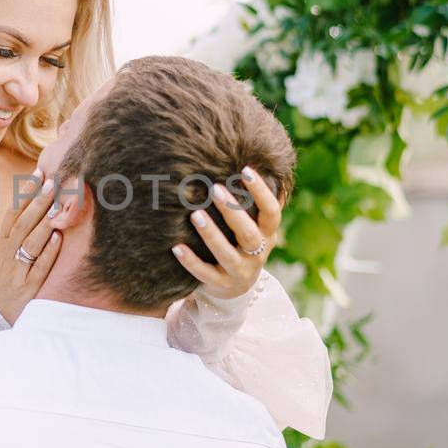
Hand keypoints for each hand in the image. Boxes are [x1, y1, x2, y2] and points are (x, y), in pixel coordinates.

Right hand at [0, 170, 62, 323]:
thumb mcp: (0, 255)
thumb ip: (14, 234)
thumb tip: (33, 206)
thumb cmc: (1, 279)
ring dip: (44, 223)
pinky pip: (39, 267)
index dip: (25, 192)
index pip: (12, 213)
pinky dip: (49, 252)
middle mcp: (6, 254)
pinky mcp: (27, 289)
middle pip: (22, 224)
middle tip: (53, 182)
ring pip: (30, 243)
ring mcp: (16, 271)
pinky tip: (59, 238)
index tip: (38, 173)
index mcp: (0, 244)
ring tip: (58, 206)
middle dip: (38, 202)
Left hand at [171, 166, 281, 301]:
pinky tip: (176, 247)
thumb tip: (249, 158)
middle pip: (249, 234)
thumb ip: (253, 201)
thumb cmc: (242, 243)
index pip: (271, 212)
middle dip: (232, 212)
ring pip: (227, 255)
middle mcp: (257, 254)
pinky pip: (204, 274)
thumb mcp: (254, 225)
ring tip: (195, 215)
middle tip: (214, 188)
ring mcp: (239, 272)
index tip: (246, 170)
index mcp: (268, 235)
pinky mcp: (221, 285)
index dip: (261, 192)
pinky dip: (190, 261)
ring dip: (211, 235)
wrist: (237, 288)